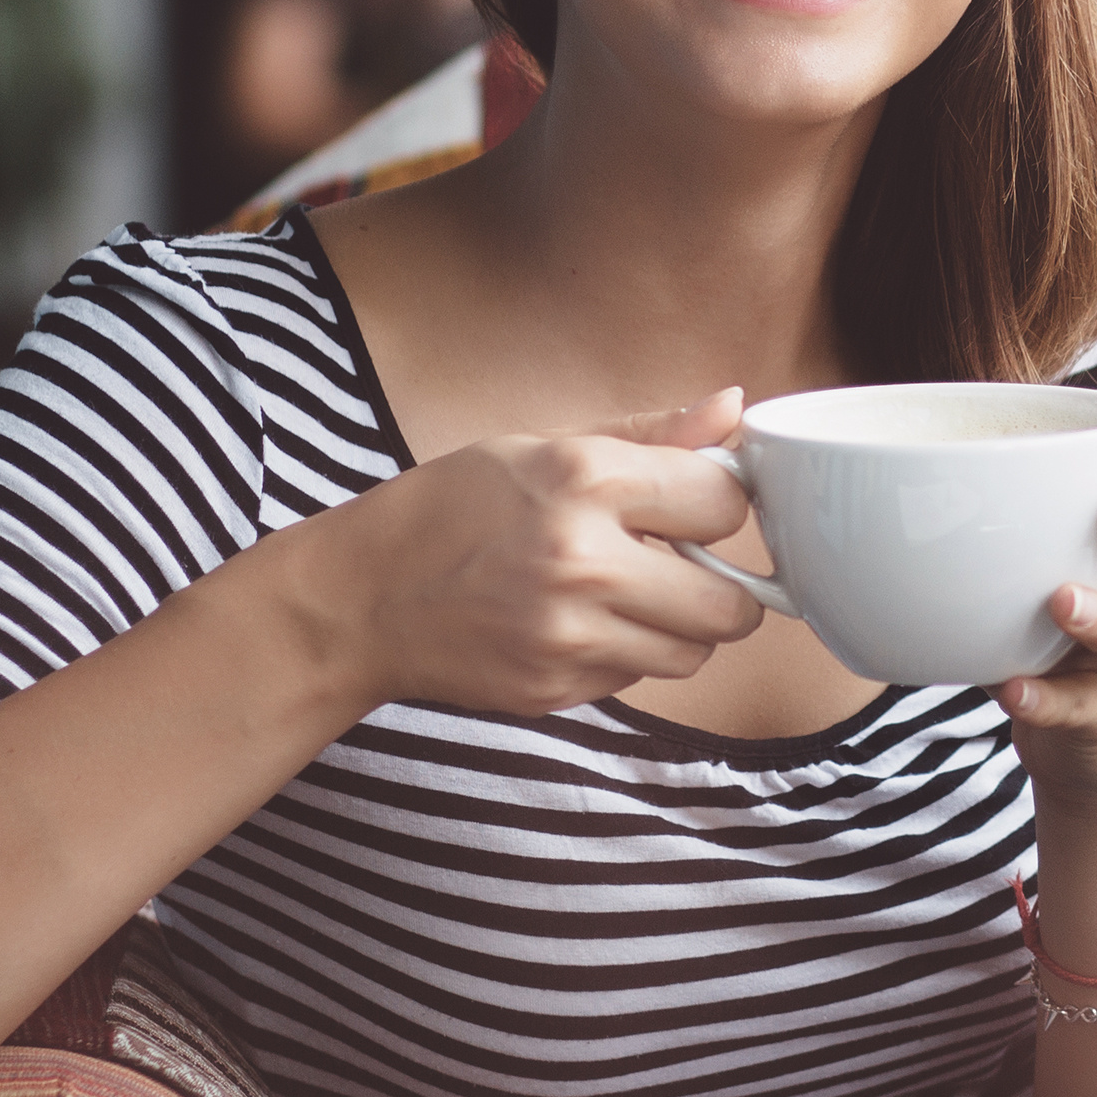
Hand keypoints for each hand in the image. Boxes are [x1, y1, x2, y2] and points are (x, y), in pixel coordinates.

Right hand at [310, 387, 763, 715]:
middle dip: (721, 586)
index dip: (720, 504)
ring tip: (626, 594)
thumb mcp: (544, 446)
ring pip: (693, 654)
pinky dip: (625, 654)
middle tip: (683, 565)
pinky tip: (579, 624)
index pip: (725, 503)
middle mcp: (582, 560)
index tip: (695, 506)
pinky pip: (637, 679)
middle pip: (730, 604)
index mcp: (583, 479)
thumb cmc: (450, 509)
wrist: (362, 598)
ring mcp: (567, 635)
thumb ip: (651, 435)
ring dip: (677, 628)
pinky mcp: (554, 688)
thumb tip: (734, 408)